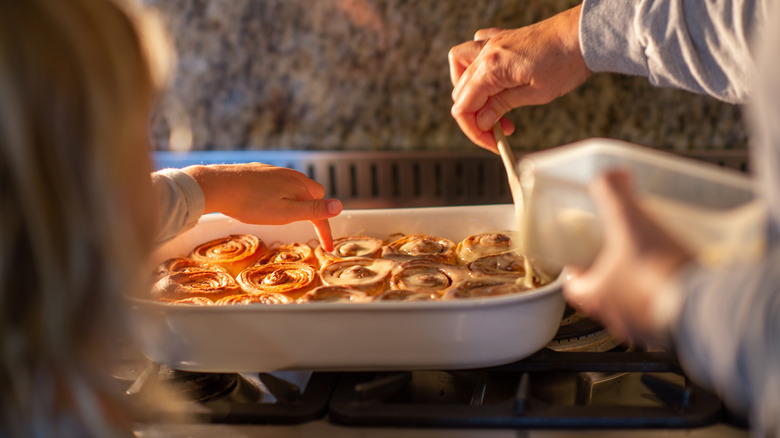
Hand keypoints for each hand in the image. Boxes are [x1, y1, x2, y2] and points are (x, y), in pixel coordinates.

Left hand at [183, 163, 342, 250]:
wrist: (217, 185)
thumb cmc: (251, 203)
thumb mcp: (286, 213)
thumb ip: (314, 210)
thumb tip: (340, 206)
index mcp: (300, 186)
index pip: (321, 210)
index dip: (325, 230)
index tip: (326, 248)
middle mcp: (291, 175)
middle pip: (313, 194)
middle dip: (314, 209)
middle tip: (306, 227)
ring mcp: (274, 172)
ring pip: (295, 188)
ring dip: (297, 202)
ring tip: (285, 217)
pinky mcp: (260, 171)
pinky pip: (278, 184)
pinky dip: (280, 195)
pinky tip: (266, 203)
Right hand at [449, 5, 590, 150]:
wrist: (583, 35)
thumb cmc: (565, 62)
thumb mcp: (535, 94)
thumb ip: (502, 107)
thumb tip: (481, 121)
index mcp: (491, 68)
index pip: (463, 106)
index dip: (474, 130)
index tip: (491, 142)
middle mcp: (486, 52)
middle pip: (460, 91)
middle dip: (475, 116)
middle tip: (500, 129)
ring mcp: (492, 43)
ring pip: (460, 66)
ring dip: (468, 89)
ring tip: (488, 105)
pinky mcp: (503, 39)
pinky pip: (475, 49)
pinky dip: (477, 67)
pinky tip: (493, 79)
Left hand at [563, 171, 692, 342]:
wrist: (701, 306)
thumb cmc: (657, 271)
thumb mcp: (627, 220)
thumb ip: (612, 193)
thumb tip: (610, 176)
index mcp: (595, 297)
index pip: (574, 286)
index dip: (577, 268)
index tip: (585, 253)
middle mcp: (616, 319)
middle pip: (605, 297)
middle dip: (613, 275)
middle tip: (625, 253)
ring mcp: (644, 330)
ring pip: (635, 309)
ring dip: (641, 289)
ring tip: (656, 265)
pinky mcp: (673, 335)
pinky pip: (664, 317)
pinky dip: (668, 300)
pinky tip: (681, 282)